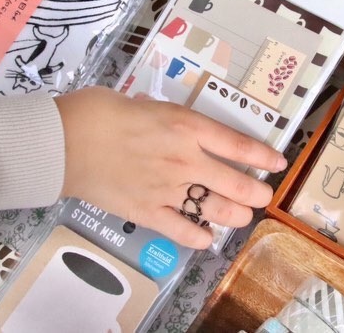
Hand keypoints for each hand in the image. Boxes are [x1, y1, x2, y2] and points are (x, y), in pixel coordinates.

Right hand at [54, 86, 286, 249]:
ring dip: (235, 216)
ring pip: (215, 210)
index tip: (278, 163)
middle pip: (237, 184)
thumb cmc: (100, 111)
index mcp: (187, 126)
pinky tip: (206, 239)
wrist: (65, 140)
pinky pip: (181, 230)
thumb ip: (165, 118)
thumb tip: (170, 124)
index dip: (263, 156)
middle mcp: (186, 159)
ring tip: (241, 217)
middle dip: (257, 193)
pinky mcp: (147, 212)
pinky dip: (198, 237)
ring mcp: (168, 189)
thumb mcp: (144, 103)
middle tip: (262, 196)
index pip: (239, 144)